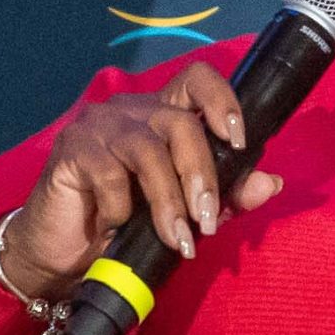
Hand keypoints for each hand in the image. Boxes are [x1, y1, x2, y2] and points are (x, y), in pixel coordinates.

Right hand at [0, 61, 282, 299]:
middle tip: (207, 222)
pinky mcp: (72, 148)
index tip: (238, 141)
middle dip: (201, 176)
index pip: (197, 79)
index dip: (222, 101)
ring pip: (149, 150)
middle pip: (180, 123)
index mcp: (162, 115)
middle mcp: (131, 111)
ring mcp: (99, 125)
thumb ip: (227, 196)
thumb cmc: (126, 227)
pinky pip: (110, 173)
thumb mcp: (187, 213)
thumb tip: (270, 184)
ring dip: (168, 200)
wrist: (64, 255)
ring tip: (177, 240)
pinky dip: (121, 207)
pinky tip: (116, 227)